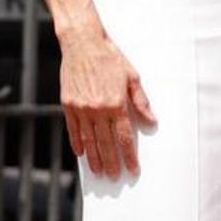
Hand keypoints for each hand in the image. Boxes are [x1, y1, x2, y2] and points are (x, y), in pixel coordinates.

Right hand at [59, 26, 155, 179]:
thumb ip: (141, 102)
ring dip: (94, 158)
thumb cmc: (110, 58)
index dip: (129, 155)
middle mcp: (97, 109)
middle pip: (106, 143)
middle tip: (116, 177)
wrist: (82, 43)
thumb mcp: (132, 77)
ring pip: (89, 140)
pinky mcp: (68, 104)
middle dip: (112, 162)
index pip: (124, 137)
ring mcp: (81, 108)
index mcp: (116, 103)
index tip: (133, 169)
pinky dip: (77, 143)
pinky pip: (73, 130)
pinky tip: (82, 154)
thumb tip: (152, 121)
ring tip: (99, 172)